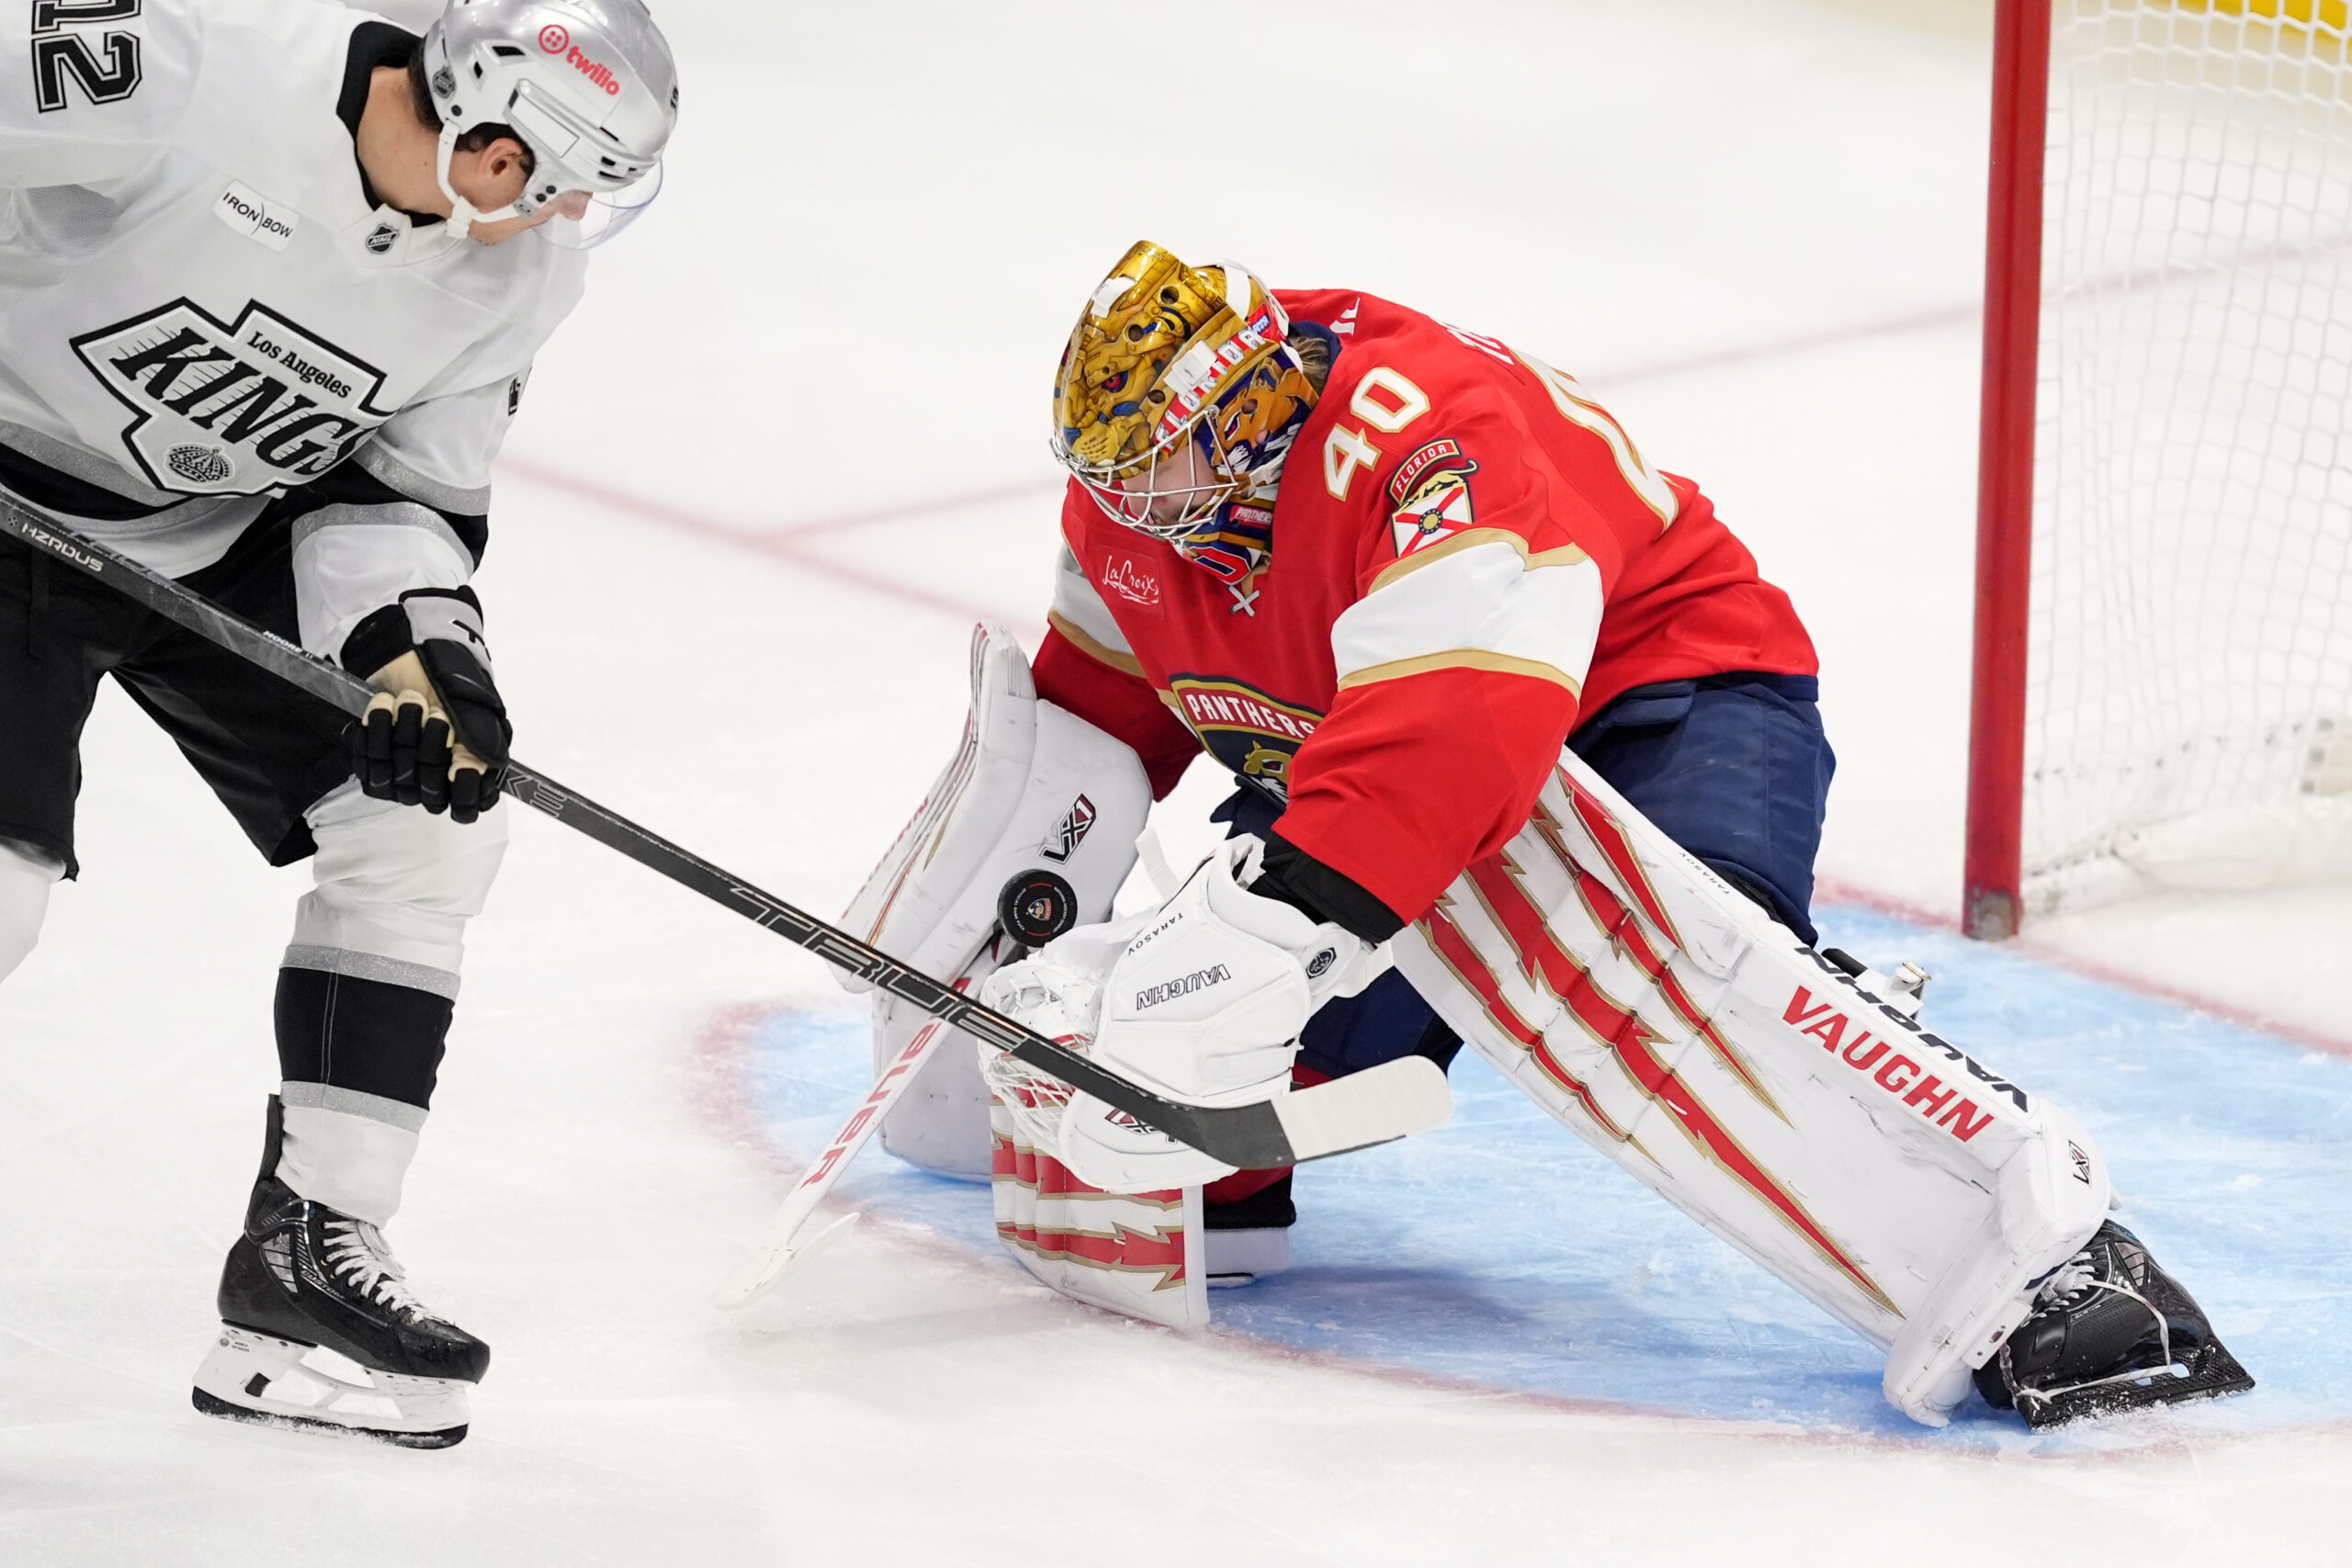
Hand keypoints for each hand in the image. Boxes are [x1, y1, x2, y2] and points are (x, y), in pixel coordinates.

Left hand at [352, 651, 496, 819]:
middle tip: (436, 712)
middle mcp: (434, 781)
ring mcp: (401, 777)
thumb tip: (476, 768)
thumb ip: (480, 739)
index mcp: (468, 770)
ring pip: (400, 773)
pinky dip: (376, 724)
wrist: (409, 654)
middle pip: (432, 790)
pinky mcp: (371, 765)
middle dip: (432, 744)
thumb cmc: (447, 681)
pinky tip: (385, 704)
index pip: (467, 806)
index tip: (460, 765)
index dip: (464, 791)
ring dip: (404, 727)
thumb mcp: (473, 706)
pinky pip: (369, 760)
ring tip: (410, 699)